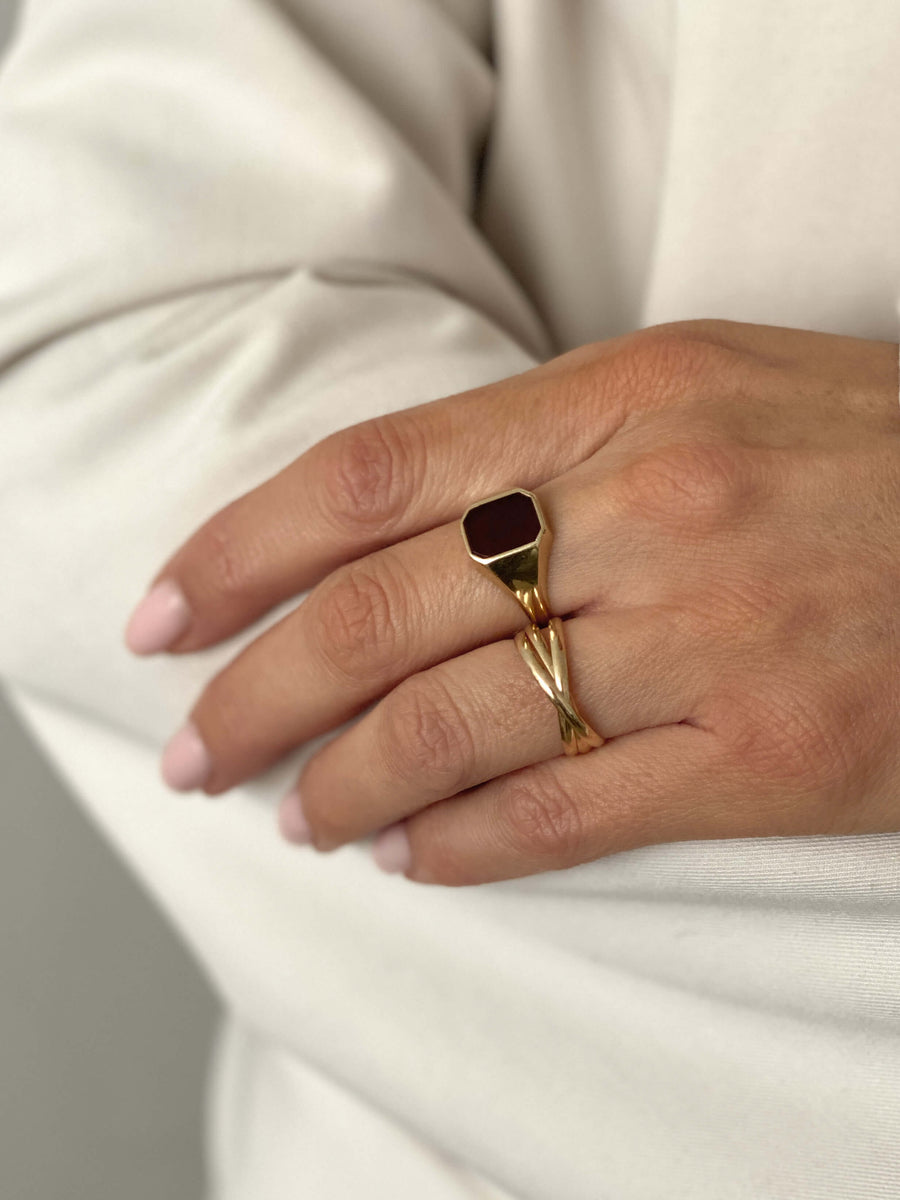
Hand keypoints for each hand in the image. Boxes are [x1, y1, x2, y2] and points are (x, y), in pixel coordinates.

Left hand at [124, 319, 899, 885]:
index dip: (243, 546)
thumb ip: (548, 442)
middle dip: (260, 687)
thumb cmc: (860, 449)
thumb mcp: (701, 385)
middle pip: (387, 609)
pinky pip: (570, 810)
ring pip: (463, 723)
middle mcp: (655, 511)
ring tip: (293, 811)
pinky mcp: (768, 755)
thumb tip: (391, 526)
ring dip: (348, 779)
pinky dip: (466, 841)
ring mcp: (712, 638)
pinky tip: (408, 854)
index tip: (167, 610)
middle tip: (193, 744)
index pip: (371, 473)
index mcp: (626, 398)